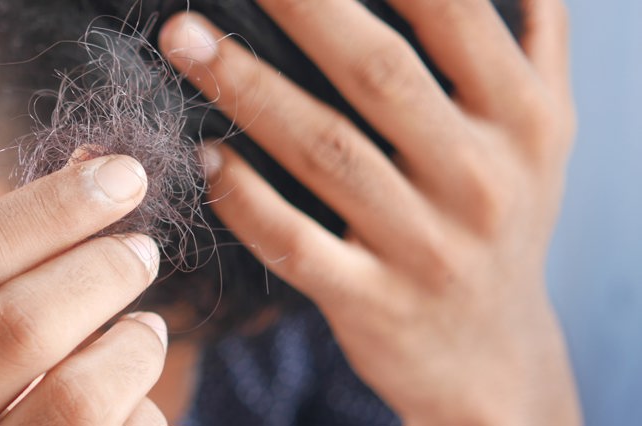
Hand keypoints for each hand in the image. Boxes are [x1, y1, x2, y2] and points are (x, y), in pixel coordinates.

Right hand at [0, 155, 168, 424]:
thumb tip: (99, 167)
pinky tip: (127, 402)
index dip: (56, 206)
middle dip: (102, 269)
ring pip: (78, 394)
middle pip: (22, 321)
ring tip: (145, 330)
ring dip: (133, 346)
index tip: (123, 175)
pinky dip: (139, 408)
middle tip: (140, 250)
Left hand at [160, 0, 578, 423]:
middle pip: (378, 72)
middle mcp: (480, 177)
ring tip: (184, 41)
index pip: (451, 16)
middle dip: (299, 9)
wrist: (492, 354)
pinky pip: (296, 244)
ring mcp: (425, 245)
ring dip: (246, 89)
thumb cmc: (505, 219)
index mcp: (522, 119)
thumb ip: (530, 44)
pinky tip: (206, 157)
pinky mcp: (372, 301)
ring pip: (324, 151)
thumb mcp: (542, 134)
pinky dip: (245, 200)